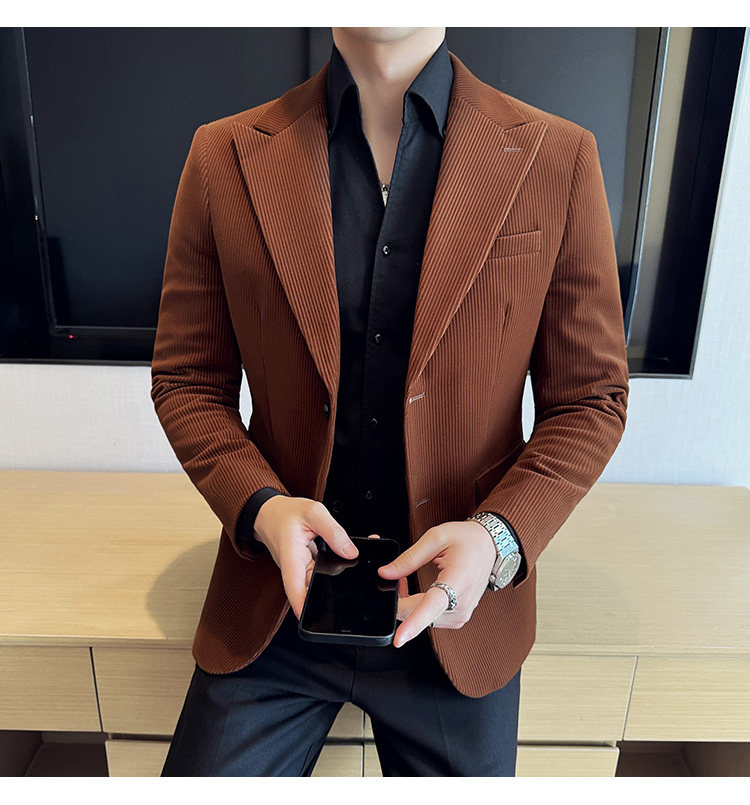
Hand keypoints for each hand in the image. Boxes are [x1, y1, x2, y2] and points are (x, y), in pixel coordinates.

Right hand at [254, 496, 364, 619]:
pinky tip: (345, 561)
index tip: (308, 618)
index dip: (301, 603)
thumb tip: (351, 552)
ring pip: (318, 581)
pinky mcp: (306, 567)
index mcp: (291, 555)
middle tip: (347, 591)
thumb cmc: (286, 513)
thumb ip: (333, 531)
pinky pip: (320, 572)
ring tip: (349, 570)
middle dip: (327, 594)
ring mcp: (300, 569)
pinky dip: (332, 568)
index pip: (295, 585)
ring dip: (333, 579)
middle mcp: (294, 567)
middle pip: (311, 588)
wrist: (270, 513)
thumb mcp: (313, 512)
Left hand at [377, 520, 496, 646]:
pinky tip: (419, 592)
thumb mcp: (435, 538)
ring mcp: (463, 613)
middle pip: (421, 614)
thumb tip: (385, 574)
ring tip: (408, 580)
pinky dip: (419, 608)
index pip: (433, 605)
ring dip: (408, 604)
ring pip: (422, 619)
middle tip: (396, 577)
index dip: (414, 623)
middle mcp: (464, 602)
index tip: (399, 638)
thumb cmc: (466, 539)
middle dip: (400, 601)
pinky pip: (430, 618)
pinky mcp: (460, 617)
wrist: (489, 546)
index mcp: (459, 579)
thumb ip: (408, 559)